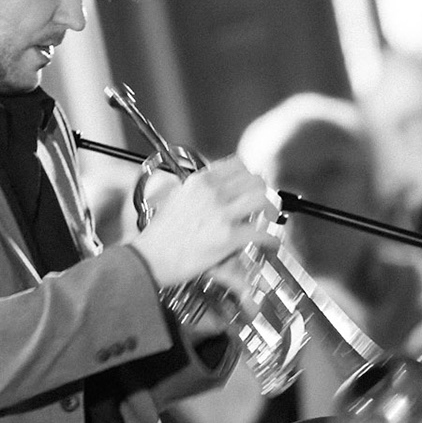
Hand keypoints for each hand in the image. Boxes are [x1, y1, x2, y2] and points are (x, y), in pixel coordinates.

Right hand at [127, 157, 279, 287]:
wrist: (150, 258)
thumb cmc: (159, 235)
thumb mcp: (174, 198)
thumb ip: (195, 190)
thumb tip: (210, 188)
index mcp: (199, 182)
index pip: (237, 164)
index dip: (250, 174)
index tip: (253, 184)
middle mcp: (211, 193)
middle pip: (254, 180)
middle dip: (264, 191)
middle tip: (265, 203)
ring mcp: (221, 213)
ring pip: (261, 199)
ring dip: (271, 209)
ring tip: (270, 218)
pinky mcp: (228, 236)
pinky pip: (260, 232)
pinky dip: (271, 239)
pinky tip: (271, 243)